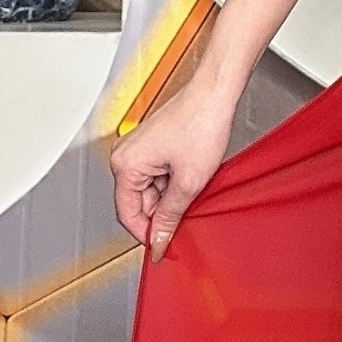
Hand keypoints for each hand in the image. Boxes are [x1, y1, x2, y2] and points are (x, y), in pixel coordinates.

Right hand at [109, 76, 237, 258]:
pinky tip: (193, 178)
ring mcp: (140, 150)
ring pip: (152, 191)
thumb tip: (159, 239)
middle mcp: (126, 156)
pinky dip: (175, 184)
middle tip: (186, 217)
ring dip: (172, 197)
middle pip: (139, 203)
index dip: (146, 234)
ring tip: (194, 187)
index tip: (161, 248)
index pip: (127, 214)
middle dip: (162, 213)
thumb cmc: (200, 122)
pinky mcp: (154, 146)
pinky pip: (159, 177)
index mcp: (125, 164)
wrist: (215, 94)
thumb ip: (170, 216)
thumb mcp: (188, 182)